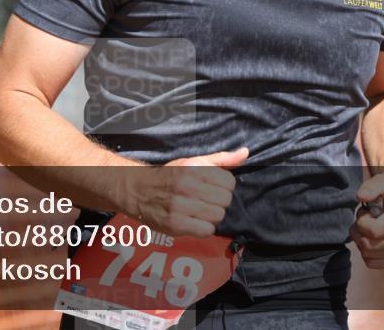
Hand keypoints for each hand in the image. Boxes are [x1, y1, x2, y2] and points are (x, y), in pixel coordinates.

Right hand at [123, 148, 247, 237]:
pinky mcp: (175, 224)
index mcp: (193, 168)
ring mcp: (180, 206)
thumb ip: (221, 159)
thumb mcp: (193, 162)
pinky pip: (206, 231)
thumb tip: (246, 153)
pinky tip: (193, 221)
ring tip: (198, 211)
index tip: (212, 188)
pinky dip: (203, 228)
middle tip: (205, 201)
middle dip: (218, 202)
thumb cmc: (170, 176)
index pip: (229, 182)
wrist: (137, 190)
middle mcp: (187, 185)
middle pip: (225, 200)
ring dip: (211, 216)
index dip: (223, 187)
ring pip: (217, 216)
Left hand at [349, 172, 383, 268]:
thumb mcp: (381, 182)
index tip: (365, 212)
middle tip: (364, 220)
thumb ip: (370, 187)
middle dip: (358, 231)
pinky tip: (373, 239)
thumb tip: (361, 196)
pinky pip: (372, 263)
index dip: (361, 221)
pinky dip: (366, 252)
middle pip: (368, 246)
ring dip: (361, 241)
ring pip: (368, 256)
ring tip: (369, 228)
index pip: (373, 231)